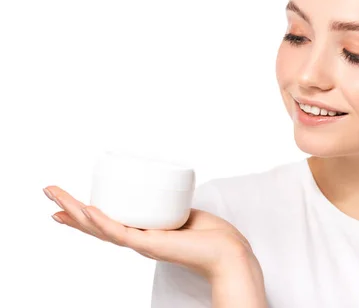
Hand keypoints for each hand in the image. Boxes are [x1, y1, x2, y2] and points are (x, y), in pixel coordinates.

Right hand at [43, 185, 259, 281]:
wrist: (228, 251)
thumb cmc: (211, 235)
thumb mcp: (182, 213)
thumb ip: (169, 204)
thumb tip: (163, 189)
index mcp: (142, 233)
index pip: (106, 224)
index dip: (83, 215)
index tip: (64, 204)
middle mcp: (137, 240)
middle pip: (95, 225)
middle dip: (69, 209)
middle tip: (49, 192)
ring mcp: (142, 243)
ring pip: (101, 228)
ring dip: (76, 213)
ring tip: (56, 199)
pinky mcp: (151, 245)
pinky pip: (122, 233)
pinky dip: (103, 222)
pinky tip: (87, 210)